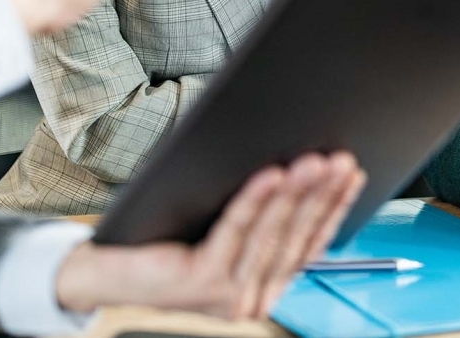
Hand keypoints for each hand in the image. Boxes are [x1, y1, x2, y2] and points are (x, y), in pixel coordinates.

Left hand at [55, 152, 364, 318]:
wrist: (107, 267)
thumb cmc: (169, 237)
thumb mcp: (228, 227)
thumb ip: (264, 215)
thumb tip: (304, 171)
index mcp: (265, 286)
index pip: (310, 243)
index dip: (335, 207)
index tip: (352, 173)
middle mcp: (252, 298)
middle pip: (295, 237)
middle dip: (322, 194)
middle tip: (339, 161)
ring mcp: (229, 295)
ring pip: (271, 234)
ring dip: (298, 194)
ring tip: (314, 162)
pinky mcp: (203, 283)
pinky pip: (236, 231)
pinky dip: (257, 200)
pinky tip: (272, 174)